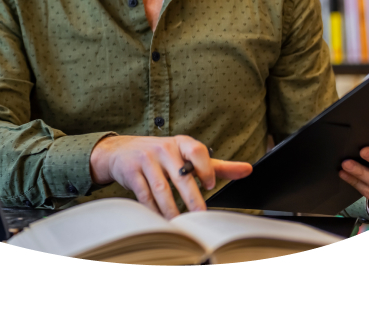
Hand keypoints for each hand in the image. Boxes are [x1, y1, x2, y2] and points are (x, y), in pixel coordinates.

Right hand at [90, 135, 252, 218]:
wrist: (120, 151)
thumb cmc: (161, 155)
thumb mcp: (187, 155)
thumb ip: (216, 165)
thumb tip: (247, 170)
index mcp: (181, 143)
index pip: (197, 150)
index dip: (205, 168)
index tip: (210, 185)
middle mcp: (163, 149)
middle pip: (180, 175)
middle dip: (192, 198)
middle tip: (200, 216)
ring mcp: (146, 160)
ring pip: (161, 190)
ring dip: (172, 210)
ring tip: (180, 224)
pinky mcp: (131, 172)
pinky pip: (144, 195)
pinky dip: (153, 211)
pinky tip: (161, 220)